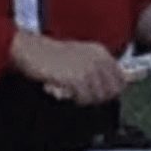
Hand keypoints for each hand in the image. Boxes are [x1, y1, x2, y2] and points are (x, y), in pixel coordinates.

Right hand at [10, 31, 126, 104]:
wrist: (29, 51)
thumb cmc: (50, 55)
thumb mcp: (79, 56)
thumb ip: (97, 69)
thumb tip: (114, 86)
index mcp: (100, 52)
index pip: (120, 80)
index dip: (110, 91)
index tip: (98, 94)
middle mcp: (97, 59)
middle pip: (112, 91)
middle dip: (98, 97)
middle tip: (81, 95)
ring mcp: (88, 69)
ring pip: (98, 97)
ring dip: (85, 99)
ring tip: (71, 92)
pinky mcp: (77, 78)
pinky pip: (84, 99)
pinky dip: (75, 100)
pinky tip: (64, 92)